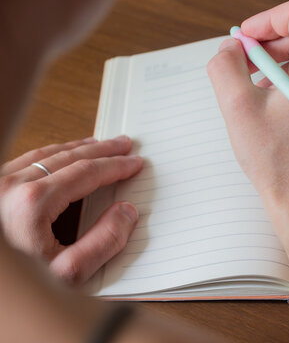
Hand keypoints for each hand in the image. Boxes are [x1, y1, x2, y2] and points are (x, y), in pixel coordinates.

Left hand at [0, 136, 142, 284]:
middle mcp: (11, 185)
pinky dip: (51, 155)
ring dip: (76, 148)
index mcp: (33, 202)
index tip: (135, 162)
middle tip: (123, 144)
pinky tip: (60, 157)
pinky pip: (25, 161)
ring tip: (97, 145)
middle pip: (68, 157)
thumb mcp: (67, 275)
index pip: (87, 173)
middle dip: (101, 149)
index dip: (116, 166)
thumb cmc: (19, 285)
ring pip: (45, 155)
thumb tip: (127, 212)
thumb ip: (104, 243)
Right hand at [207, 0, 288, 211]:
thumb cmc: (277, 162)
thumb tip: (231, 49)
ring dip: (287, 71)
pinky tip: (287, 117)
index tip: (249, 40)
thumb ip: (226, 65)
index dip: (270, 19)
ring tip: (264, 100)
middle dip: (272, 49)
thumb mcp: (237, 108)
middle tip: (247, 71)